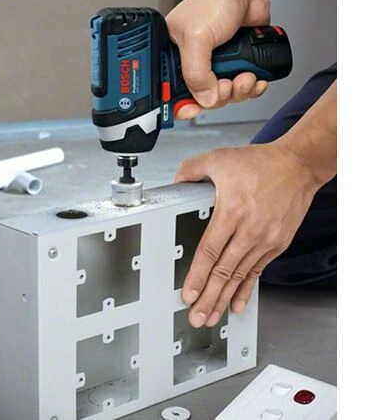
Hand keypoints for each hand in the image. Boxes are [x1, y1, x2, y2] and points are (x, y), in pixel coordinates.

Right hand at [165, 0, 271, 119]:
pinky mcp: (234, 65)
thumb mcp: (198, 38)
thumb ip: (197, 73)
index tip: (194, 110)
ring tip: (245, 76)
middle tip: (227, 84)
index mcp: (172, 55)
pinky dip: (250, 88)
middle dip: (219, 96)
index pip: (170, 91)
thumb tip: (205, 98)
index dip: (181, 105)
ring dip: (238, 91)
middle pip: (201, 98)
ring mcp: (214, 66)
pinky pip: (240, 89)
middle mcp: (192, 63)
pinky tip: (254, 78)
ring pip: (223, 96)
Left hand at [175, 142, 320, 327]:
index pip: (210, 251)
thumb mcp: (220, 158)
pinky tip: (237, 303)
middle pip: (224, 271)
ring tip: (212, 315)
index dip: (197, 275)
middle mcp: (250, 230)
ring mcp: (265, 240)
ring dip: (224, 298)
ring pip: (240, 276)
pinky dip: (246, 289)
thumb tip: (176, 182)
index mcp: (232, 211)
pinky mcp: (277, 244)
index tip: (188, 293)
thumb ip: (192, 170)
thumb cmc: (262, 164)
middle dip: (208, 298)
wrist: (297, 165)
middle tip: (197, 316)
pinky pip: (257, 272)